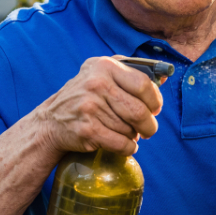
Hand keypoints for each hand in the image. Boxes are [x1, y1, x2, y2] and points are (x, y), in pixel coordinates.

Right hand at [35, 56, 163, 156]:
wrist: (51, 121)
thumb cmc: (85, 95)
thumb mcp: (102, 73)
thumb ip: (131, 72)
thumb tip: (164, 78)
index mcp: (104, 66)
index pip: (143, 84)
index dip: (155, 100)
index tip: (155, 108)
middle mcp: (96, 84)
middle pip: (139, 110)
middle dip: (149, 125)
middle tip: (148, 129)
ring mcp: (90, 107)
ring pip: (130, 129)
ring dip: (133, 136)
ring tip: (126, 132)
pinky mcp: (87, 130)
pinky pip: (121, 144)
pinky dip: (128, 148)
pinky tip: (124, 145)